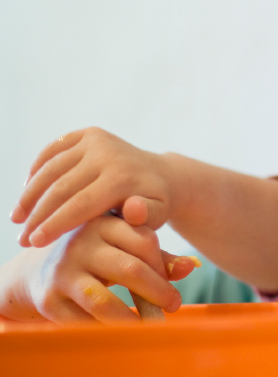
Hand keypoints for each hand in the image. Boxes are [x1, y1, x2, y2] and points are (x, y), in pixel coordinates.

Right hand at [0, 215, 196, 322]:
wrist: (37, 268)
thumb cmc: (96, 255)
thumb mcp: (123, 246)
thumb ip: (158, 257)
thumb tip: (191, 267)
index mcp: (103, 223)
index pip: (144, 241)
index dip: (164, 267)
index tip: (174, 288)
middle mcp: (81, 244)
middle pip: (129, 269)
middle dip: (157, 292)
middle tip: (174, 307)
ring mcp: (62, 272)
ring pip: (103, 302)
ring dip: (131, 321)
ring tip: (150, 329)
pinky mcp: (48, 299)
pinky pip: (82, 323)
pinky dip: (104, 332)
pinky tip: (120, 336)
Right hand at [11, 128, 172, 247]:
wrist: (162, 175)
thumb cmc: (154, 205)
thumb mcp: (157, 216)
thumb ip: (145, 217)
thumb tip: (132, 209)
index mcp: (122, 178)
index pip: (80, 205)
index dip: (54, 224)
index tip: (33, 243)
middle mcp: (107, 154)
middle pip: (61, 188)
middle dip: (38, 215)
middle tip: (21, 239)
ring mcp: (96, 140)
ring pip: (51, 169)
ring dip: (30, 195)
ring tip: (17, 219)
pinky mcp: (88, 133)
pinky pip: (52, 151)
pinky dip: (36, 171)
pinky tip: (27, 192)